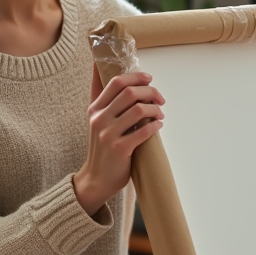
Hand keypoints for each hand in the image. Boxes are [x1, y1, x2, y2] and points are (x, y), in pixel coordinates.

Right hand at [73, 67, 164, 216]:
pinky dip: (155, 125)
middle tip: (160, 99)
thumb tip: (111, 75)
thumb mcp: (98, 122)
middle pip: (129, 92)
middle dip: (150, 92)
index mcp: (94, 109)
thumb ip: (106, 102)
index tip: (149, 78)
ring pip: (139, 110)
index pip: (115, 82)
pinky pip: (143, 131)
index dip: (135, 76)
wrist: (96, 179)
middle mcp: (99, 119)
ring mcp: (108, 134)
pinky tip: (158, 125)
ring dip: (155, 110)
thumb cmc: (102, 148)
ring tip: (160, 115)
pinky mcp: (119, 149)